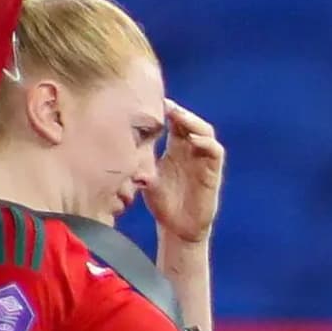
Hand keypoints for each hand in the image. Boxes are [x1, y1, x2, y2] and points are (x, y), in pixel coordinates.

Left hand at [145, 101, 225, 249]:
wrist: (178, 228)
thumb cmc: (162, 203)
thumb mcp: (146, 179)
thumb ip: (138, 165)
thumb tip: (117, 152)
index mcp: (175, 148)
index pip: (174, 122)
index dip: (166, 111)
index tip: (151, 101)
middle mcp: (191, 150)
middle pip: (189, 122)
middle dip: (179, 112)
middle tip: (165, 104)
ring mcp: (203, 159)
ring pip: (205, 131)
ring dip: (193, 122)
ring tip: (179, 116)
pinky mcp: (213, 172)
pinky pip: (214, 152)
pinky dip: (206, 143)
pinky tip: (192, 139)